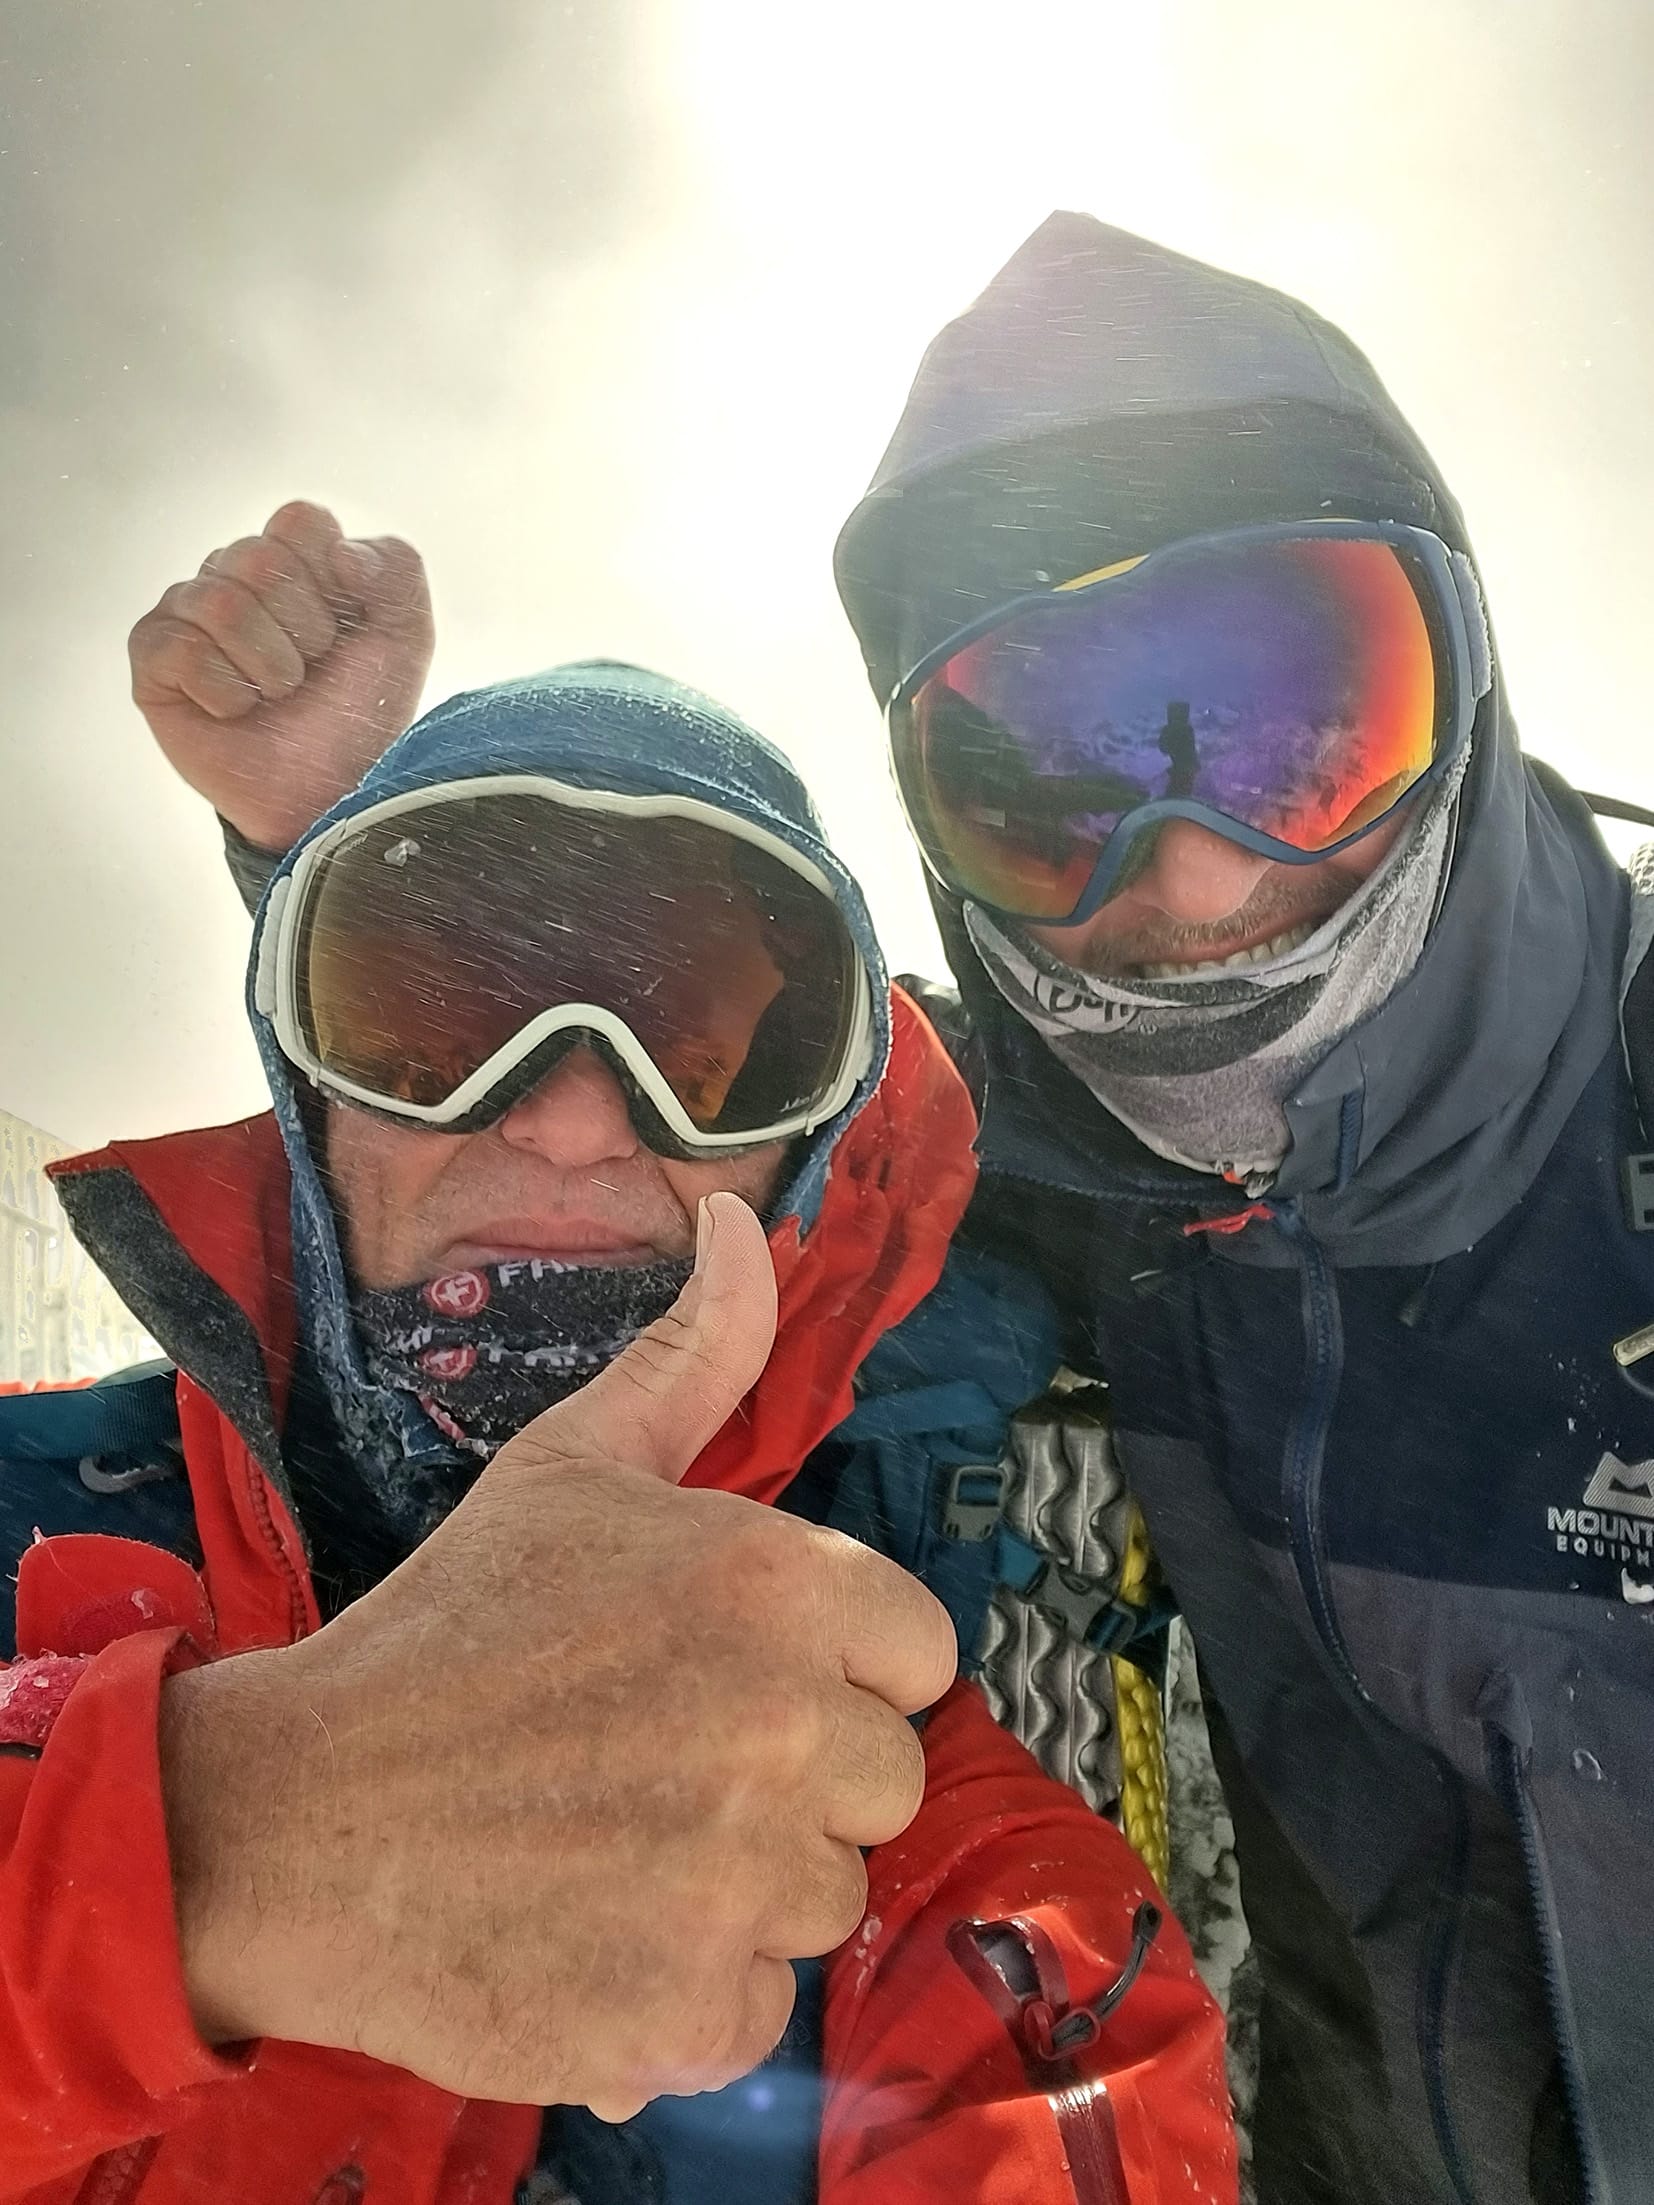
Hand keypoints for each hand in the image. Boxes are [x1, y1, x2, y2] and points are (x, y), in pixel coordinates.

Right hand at [129, 500, 433, 850]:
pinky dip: (225, 692)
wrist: (330, 789)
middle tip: (308, 673)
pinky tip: (236, 711)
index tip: (342, 630)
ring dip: (268, 666)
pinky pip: (181, 648)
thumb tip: (340, 552)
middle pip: (260, 558)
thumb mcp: (406, 636)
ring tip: (276, 695)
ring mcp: (186, 612)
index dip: (330, 581)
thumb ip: (395, 566)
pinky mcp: (153, 659)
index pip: (300, 522)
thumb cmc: (360, 713)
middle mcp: (232, 575)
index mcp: (290, 558)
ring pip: (220, 603)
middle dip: (303, 630)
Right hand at [158, 1194, 955, 2118]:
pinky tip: (597, 1932)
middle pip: (883, 1781)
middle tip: (656, 1763)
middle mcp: (787, 1724)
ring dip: (742, 1889)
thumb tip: (735, 1223)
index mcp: (782, 1585)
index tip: (730, 1681)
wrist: (300, 1814)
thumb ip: (694, 1354)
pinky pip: (757, 2006)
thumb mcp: (576, 1465)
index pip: (920, 1655)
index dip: (833, 1671)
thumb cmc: (448, 1633)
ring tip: (616, 1844)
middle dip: (793, 1779)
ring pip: (825, 1897)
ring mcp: (742, 1877)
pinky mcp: (689, 2009)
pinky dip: (688, 1990)